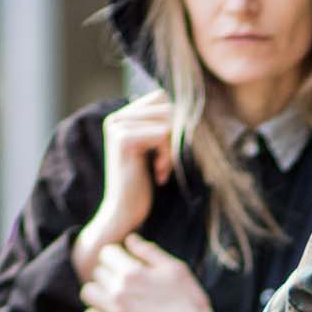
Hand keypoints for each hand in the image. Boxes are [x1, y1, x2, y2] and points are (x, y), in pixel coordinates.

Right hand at [72, 93, 173, 280]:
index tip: (168, 151)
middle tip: (167, 164)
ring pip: (168, 120)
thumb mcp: (156, 151)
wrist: (125, 213)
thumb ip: (164, 127)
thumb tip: (194, 105)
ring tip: (162, 169)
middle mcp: (117, 117)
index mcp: (123, 116)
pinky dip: (168, 156)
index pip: (162, 98)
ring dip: (173, 148)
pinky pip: (163, 134)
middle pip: (167, 107)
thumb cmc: (145, 185)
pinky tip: (159, 174)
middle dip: (176, 136)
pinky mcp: (123, 138)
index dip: (175, 123)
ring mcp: (117, 125)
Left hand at [81, 235, 232, 311]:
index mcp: (133, 272)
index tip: (125, 264)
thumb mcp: (176, 269)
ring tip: (114, 298)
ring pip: (89, 293)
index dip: (116, 256)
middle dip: (109, 274)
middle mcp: (119, 291)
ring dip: (99, 293)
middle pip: (97, 272)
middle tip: (125, 284)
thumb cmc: (189, 303)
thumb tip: (130, 239)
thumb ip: (150, 252)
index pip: (106, 253)